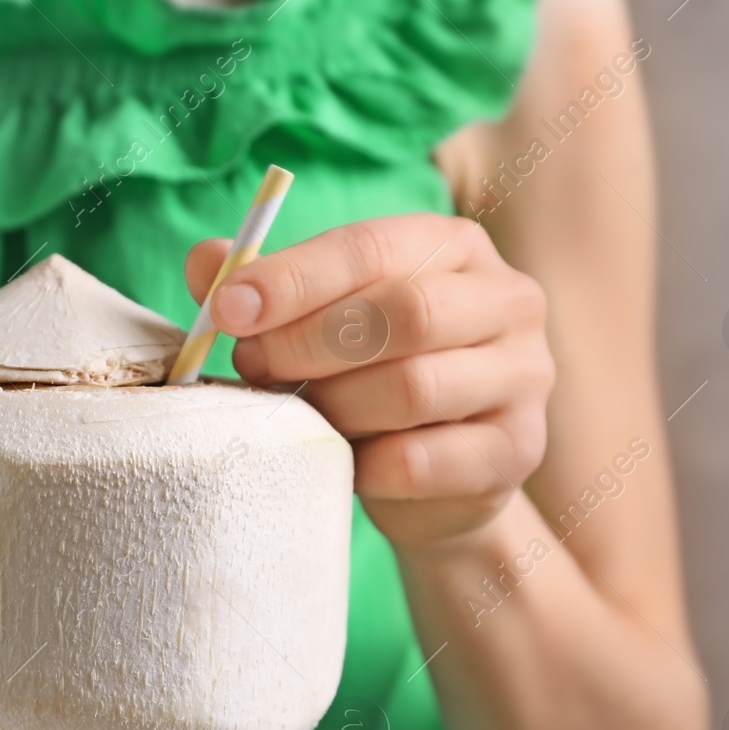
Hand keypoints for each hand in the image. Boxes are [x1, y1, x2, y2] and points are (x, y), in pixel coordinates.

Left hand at [188, 214, 553, 551]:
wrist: (435, 483)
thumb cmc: (370, 381)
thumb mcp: (318, 325)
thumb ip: (266, 291)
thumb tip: (205, 262)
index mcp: (455, 247)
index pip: (372, 246)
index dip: (294, 278)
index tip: (227, 310)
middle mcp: (507, 300)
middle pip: (404, 312)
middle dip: (310, 342)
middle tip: (252, 367)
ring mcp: (523, 376)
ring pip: (414, 387)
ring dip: (337, 406)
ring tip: (301, 416)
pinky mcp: (517, 450)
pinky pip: (423, 461)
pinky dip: (367, 467)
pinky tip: (345, 464)